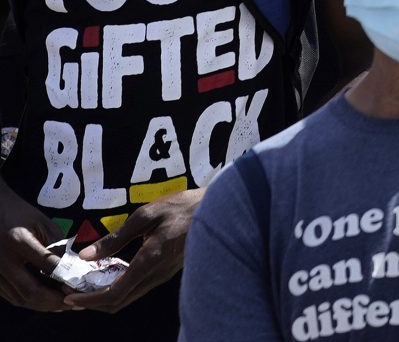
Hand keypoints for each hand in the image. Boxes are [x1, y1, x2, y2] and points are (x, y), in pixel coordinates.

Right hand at [0, 187, 68, 311]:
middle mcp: (3, 261)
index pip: (47, 266)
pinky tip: (45, 301)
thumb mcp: (41, 221)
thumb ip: (57, 244)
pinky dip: (29, 302)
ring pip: (19, 298)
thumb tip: (76, 266)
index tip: (82, 286)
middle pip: (30, 290)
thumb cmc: (17, 212)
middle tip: (75, 304)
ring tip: (64, 305)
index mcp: (18, 241)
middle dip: (55, 301)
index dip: (66, 279)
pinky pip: (10, 296)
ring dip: (43, 306)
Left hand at [62, 187, 197, 311]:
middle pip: (120, 302)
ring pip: (129, 297)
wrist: (217, 209)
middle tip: (73, 293)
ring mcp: (164, 275)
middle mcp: (157, 274)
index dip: (89, 299)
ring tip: (87, 284)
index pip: (115, 293)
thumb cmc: (182, 206)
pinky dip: (119, 288)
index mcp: (150, 260)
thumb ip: (116, 238)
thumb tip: (86, 256)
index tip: (70, 295)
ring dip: (105, 296)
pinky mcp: (167, 271)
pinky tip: (109, 274)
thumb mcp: (145, 215)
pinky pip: (139, 288)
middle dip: (93, 302)